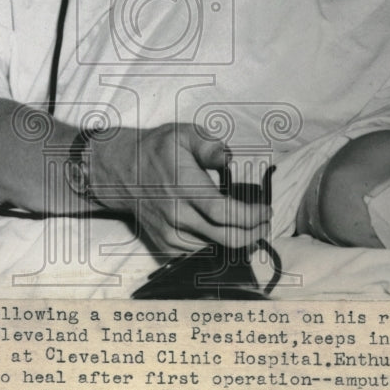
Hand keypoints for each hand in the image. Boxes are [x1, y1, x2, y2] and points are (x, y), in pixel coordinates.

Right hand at [92, 123, 271, 253]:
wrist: (124, 172)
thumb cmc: (159, 150)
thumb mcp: (184, 135)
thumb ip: (209, 145)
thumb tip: (229, 158)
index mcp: (184, 186)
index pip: (224, 212)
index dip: (251, 217)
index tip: (266, 211)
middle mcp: (176, 213)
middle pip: (224, 237)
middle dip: (253, 234)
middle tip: (264, 223)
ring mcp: (169, 232)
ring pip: (214, 249)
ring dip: (236, 242)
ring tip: (248, 227)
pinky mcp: (165, 244)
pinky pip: (198, 255)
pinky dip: (215, 248)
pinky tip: (224, 234)